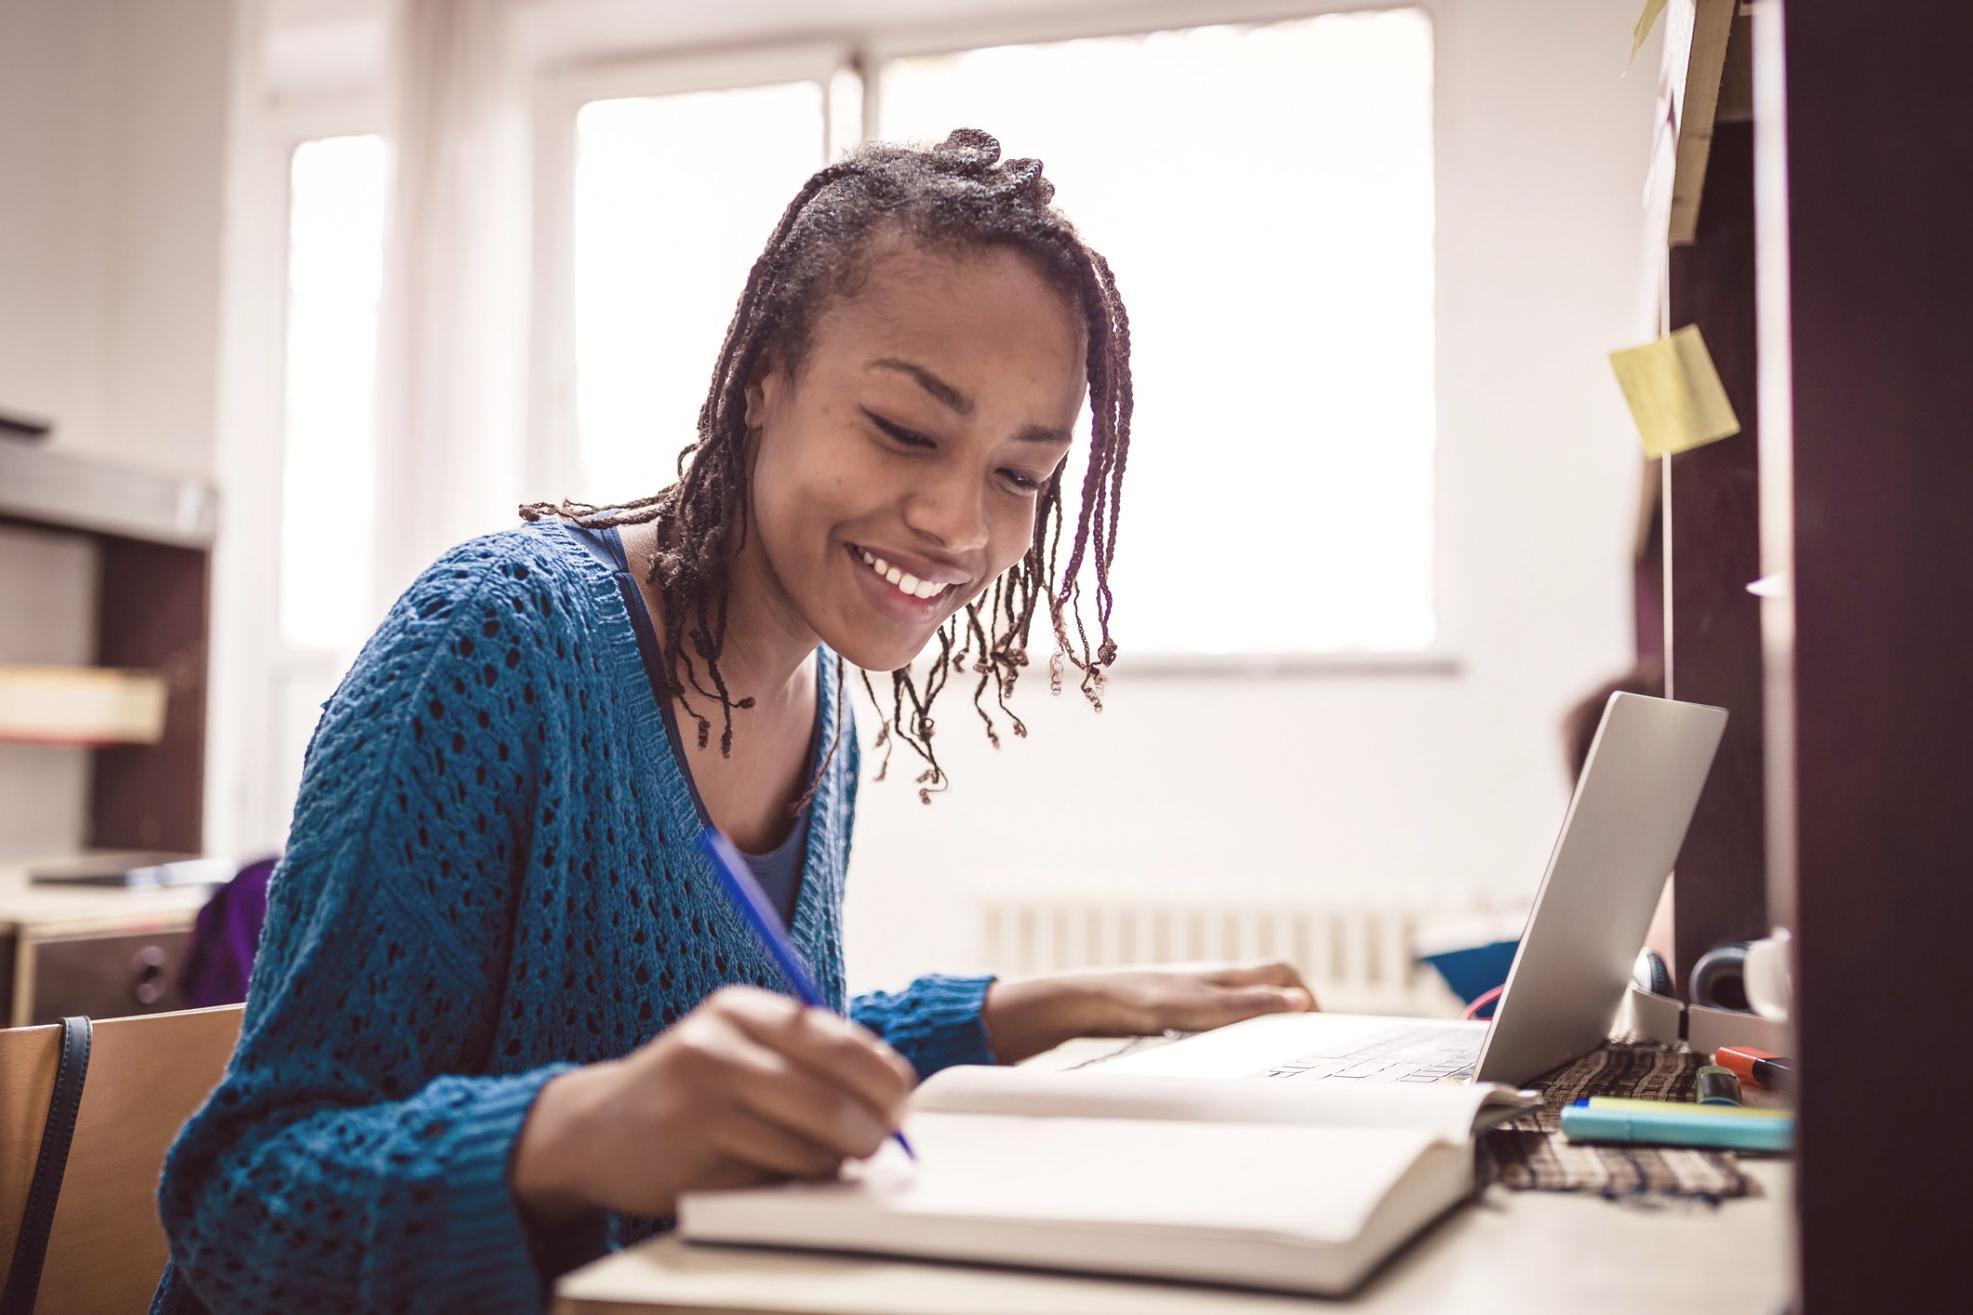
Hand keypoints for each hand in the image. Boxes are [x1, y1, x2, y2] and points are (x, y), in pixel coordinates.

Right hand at [511, 986, 915, 1223]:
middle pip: (833, 1099)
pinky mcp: (691, 1153)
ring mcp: (701, 1099)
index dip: (885, 1082)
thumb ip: (809, 1057)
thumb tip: (894, 1092)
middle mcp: (719, 1044)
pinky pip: (773, 1178)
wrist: (597, 1129)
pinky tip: (765, 1169)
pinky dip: (786, 1182)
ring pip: (809, 1147)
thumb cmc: (689, 1090)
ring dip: (828, 1163)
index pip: (842, 1043)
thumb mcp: (743, 1048)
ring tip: (812, 1156)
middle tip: (876, 1144)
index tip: (899, 1105)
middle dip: (871, 1131)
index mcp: (743, 1009)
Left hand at [982, 961, 1318, 1064]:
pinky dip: (1231, 1036)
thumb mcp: (1205, 1009)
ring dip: (1259, 1026)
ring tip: (1267, 1058)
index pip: (1281, 974)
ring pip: (1240, 1006)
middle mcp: (1214, 981)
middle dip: (1286, 1012)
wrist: (1093, 1002)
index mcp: (1227, 975)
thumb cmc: (1146, 1000)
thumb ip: (1251, 1007)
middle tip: (1298, 1046)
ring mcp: (1194, 995)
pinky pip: (1216, 1022)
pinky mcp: (1175, 1013)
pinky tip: (1222, 1058)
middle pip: (1264, 989)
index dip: (1305, 995)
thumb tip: (1302, 1002)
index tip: (1317, 1026)